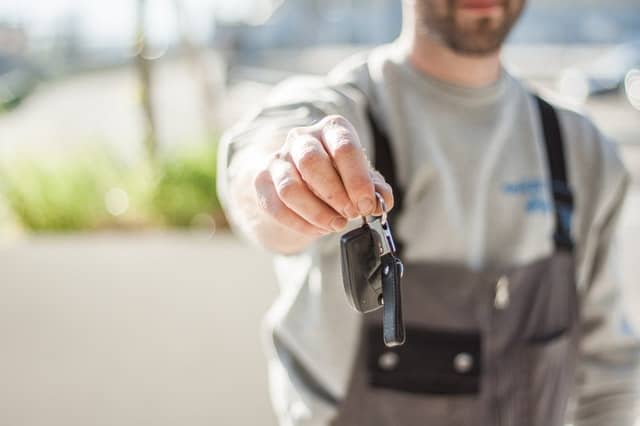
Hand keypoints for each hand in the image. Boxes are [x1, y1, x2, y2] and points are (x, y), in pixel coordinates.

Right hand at [253, 115, 393, 236]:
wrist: (303, 181)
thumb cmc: (337, 176)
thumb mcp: (360, 179)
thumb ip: (374, 188)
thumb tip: (382, 200)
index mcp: (331, 129)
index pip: (344, 147)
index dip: (357, 179)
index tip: (366, 204)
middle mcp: (302, 138)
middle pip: (311, 162)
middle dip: (335, 194)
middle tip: (350, 214)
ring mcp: (278, 159)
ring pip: (290, 188)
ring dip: (316, 212)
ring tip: (336, 225)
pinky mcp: (262, 181)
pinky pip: (277, 206)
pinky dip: (300, 223)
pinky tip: (318, 229)